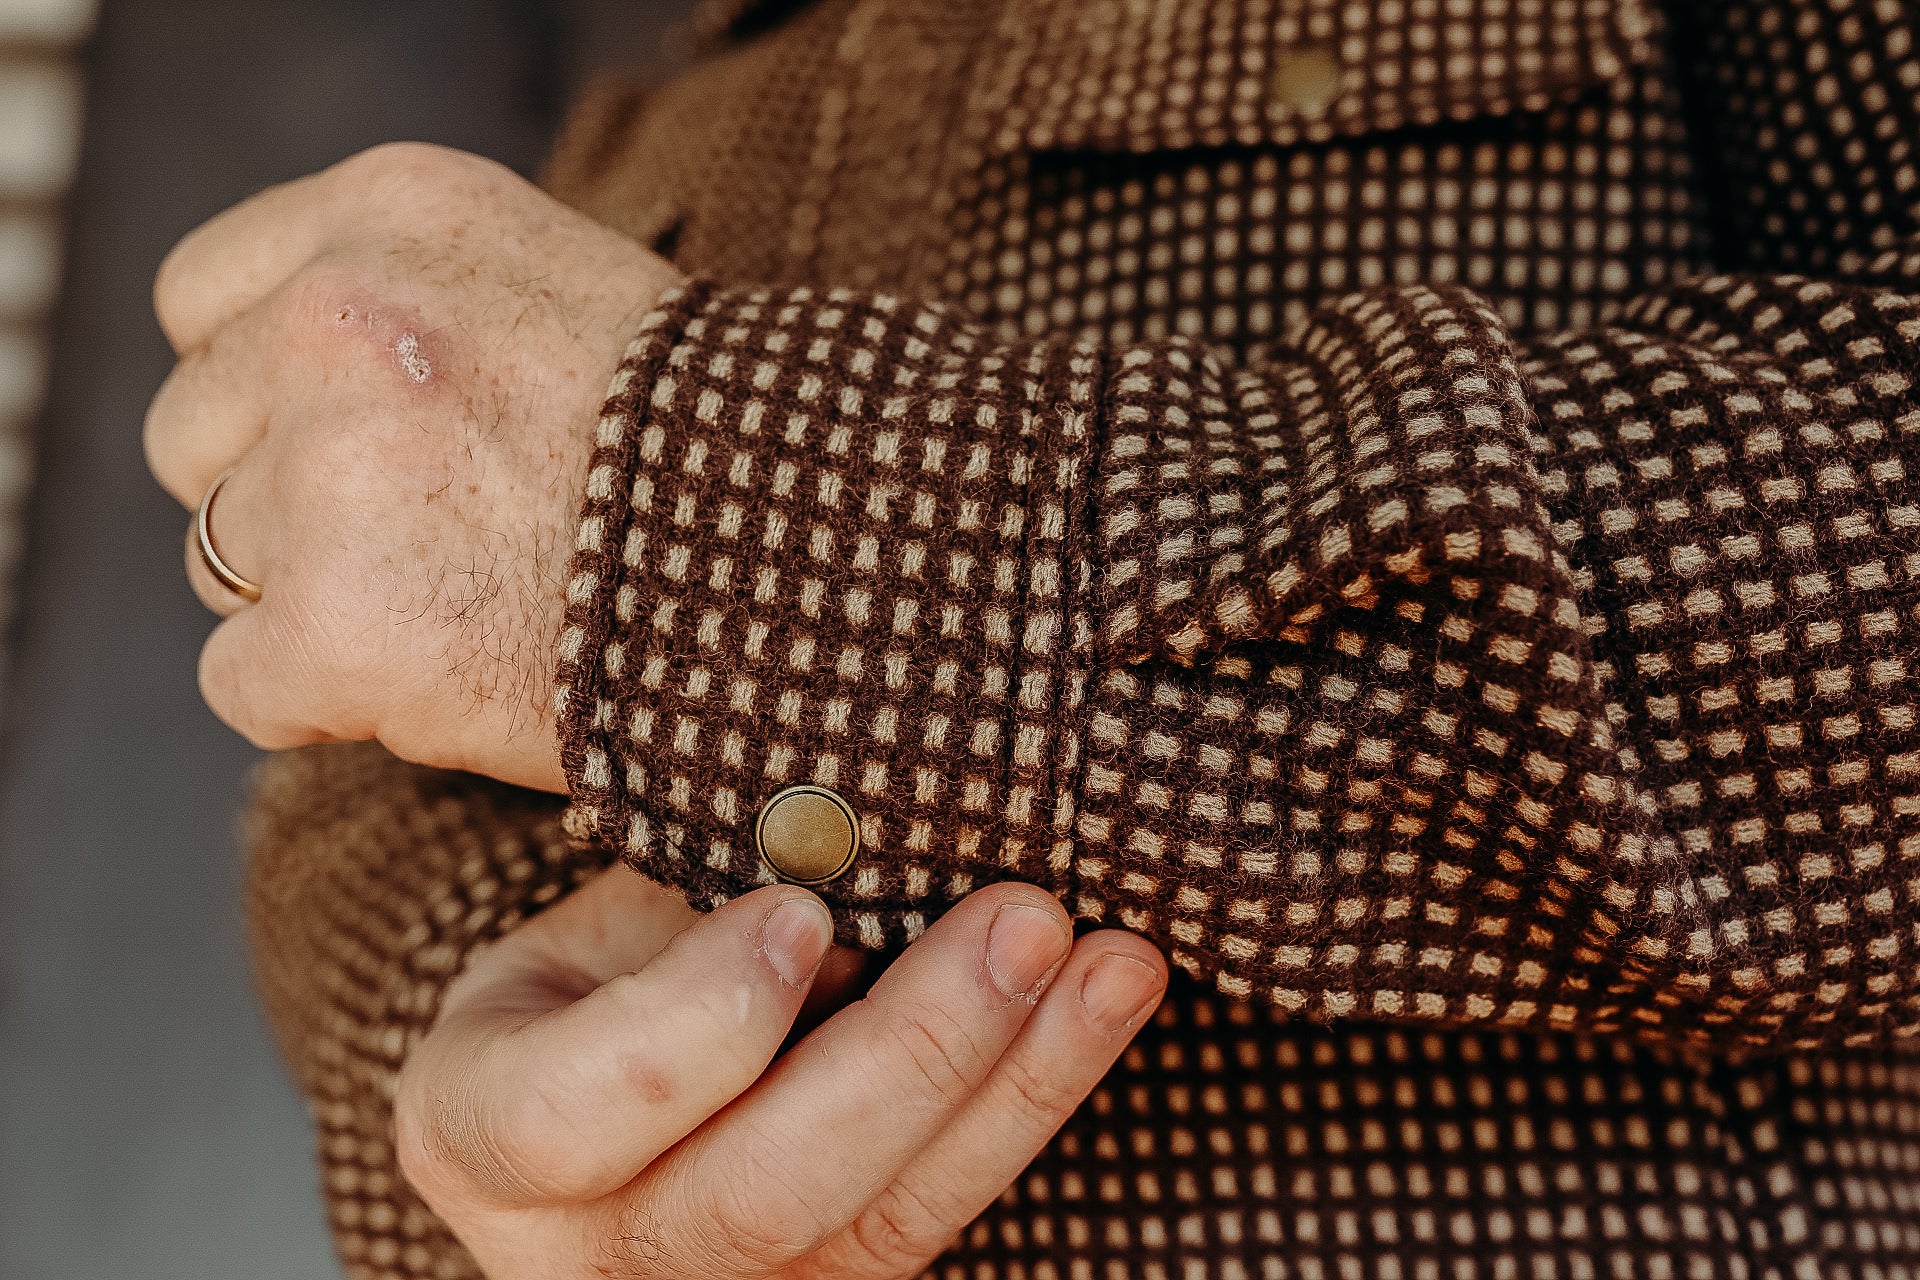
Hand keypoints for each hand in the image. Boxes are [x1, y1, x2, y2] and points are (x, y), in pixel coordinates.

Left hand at [144, 143, 681, 789]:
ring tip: (466, 605)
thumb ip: (418, 306)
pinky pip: (241, 683)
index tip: (348, 444)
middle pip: (194, 434)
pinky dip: (325, 703)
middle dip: (284, 498)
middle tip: (424, 541)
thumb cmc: (713, 452)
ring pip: (220, 561)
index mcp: (397, 213)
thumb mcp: (564, 296)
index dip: (265, 389)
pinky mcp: (335, 622)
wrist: (824, 574)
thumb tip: (298, 387)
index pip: (205, 299)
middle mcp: (343, 317)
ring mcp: (331, 469)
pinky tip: (441, 681)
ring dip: (318, 598)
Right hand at [395, 868, 1167, 1278]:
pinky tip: (1104, 999)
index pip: (568, 1116)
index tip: (801, 910)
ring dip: (1020, 1079)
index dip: (697, 1023)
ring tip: (1114, 961)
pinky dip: (1036, 1097)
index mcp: (486, 1139)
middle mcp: (597, 1255)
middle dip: (913, 1054)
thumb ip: (686, 908)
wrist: (594, 1104)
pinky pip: (946, 1207)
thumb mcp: (589, 931)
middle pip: (762, 1194)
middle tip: (1023, 919)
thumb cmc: (586, 987)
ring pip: (888, 1221)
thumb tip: (850, 830)